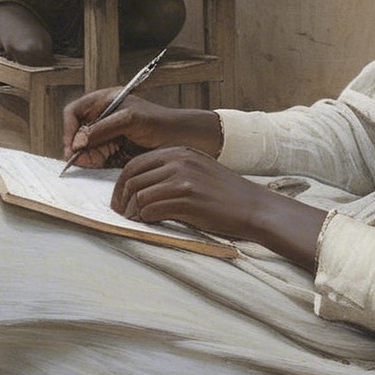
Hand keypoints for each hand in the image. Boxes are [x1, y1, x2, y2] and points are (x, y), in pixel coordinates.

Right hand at [63, 90, 209, 167]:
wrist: (184, 140)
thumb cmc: (161, 123)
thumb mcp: (130, 120)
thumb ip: (103, 128)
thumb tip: (78, 141)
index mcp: (105, 101)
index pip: (74, 112)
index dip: (69, 127)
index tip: (72, 144)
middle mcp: (103, 117)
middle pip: (76, 131)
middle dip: (75, 145)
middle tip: (78, 159)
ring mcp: (107, 135)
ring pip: (83, 147)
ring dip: (85, 155)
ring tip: (95, 160)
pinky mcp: (113, 152)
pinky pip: (94, 158)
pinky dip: (93, 162)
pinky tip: (99, 163)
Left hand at [110, 146, 260, 238]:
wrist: (255, 207)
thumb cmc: (226, 195)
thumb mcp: (198, 170)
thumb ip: (171, 172)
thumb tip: (140, 188)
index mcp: (179, 151)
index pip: (136, 164)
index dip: (121, 184)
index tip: (119, 200)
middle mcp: (179, 161)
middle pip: (133, 178)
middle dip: (122, 198)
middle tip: (121, 214)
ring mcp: (183, 179)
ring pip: (139, 194)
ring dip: (133, 211)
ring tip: (136, 221)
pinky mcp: (188, 199)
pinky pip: (151, 209)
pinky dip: (145, 218)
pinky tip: (150, 223)